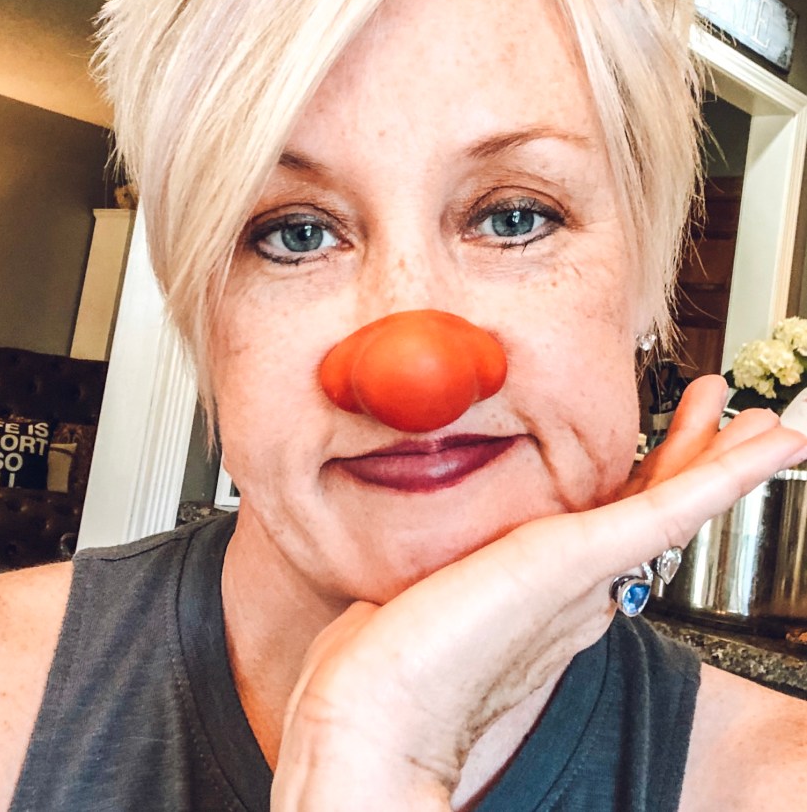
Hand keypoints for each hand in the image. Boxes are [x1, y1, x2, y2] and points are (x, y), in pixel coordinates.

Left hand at [271, 377, 806, 809]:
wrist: (368, 716)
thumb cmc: (377, 668)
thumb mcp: (420, 595)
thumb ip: (445, 571)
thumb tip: (428, 563)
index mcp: (539, 592)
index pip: (608, 524)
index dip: (648, 484)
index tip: (669, 444)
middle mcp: (572, 587)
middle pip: (650, 511)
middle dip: (696, 463)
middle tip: (731, 420)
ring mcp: (580, 574)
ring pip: (671, 507)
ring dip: (722, 463)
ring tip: (767, 430)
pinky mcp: (580, 560)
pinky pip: (671, 511)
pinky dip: (722, 477)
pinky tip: (762, 449)